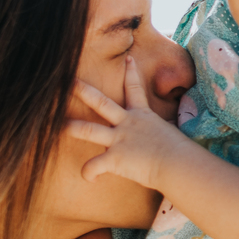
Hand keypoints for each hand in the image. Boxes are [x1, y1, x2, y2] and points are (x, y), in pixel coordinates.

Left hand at [66, 56, 188, 187]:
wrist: (178, 163)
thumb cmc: (181, 152)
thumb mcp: (172, 133)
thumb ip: (165, 131)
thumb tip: (173, 136)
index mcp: (143, 115)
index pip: (135, 89)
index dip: (131, 73)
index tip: (128, 59)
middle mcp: (127, 123)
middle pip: (101, 102)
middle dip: (83, 91)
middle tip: (69, 81)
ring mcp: (119, 139)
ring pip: (87, 130)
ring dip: (71, 127)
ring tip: (58, 126)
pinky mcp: (113, 158)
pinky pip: (92, 166)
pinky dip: (89, 174)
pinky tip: (92, 179)